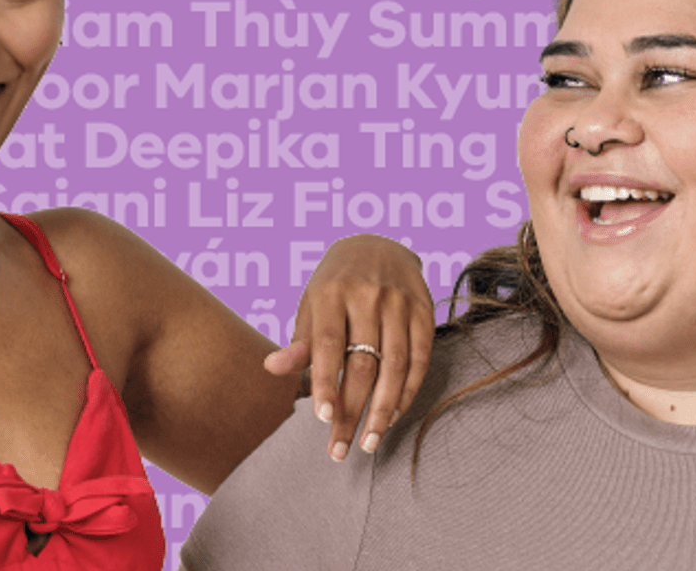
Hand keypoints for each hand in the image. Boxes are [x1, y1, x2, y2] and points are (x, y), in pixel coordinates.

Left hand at [262, 234, 433, 461]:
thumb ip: (299, 342)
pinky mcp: (424, 311)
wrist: (377, 246)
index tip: (322, 418)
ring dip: (383, 410)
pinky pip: (419, 359)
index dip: (325, 382)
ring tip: (370, 441)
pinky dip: (406, 392)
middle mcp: (367, 296)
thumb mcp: (312, 306)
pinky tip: (392, 415)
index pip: (328, 344)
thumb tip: (271, 368)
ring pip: (394, 366)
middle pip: (362, 363)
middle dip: (352, 411)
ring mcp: (399, 303)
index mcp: (331, 294)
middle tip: (341, 449)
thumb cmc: (334, 286)